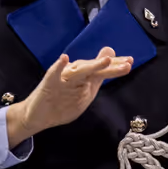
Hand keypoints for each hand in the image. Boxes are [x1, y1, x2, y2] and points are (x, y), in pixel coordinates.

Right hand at [7, 47, 132, 143]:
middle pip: (94, 70)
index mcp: (84, 78)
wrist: (37, 114)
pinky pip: (54, 75)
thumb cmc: (61, 99)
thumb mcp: (83, 87)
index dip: (116, 66)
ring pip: (79, 72)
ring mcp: (62, 80)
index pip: (101, 71)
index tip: (130, 61)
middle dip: (110, 67)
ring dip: (91, 66)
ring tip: (105, 61)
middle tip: (126, 64)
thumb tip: (111, 54)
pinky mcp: (49, 85)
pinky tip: (63, 59)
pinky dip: (58, 67)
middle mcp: (74, 75)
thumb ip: (98, 72)